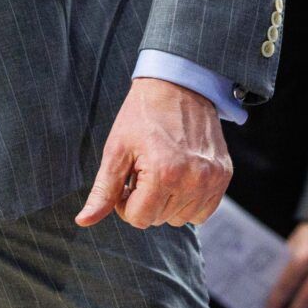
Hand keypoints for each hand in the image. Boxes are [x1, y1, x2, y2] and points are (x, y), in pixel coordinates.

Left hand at [77, 77, 231, 228]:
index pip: (138, 218)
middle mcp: (193, 180)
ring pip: (181, 219)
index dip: (125, 202)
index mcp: (164, 174)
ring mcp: (212, 179)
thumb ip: (103, 190)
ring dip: (167, 202)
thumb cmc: (142, 115)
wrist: (178, 85)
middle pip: (158, 220)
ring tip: (161, 170)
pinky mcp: (223, 176)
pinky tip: (179, 177)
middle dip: (145, 200)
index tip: (126, 180)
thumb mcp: (117, 150)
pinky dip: (188, 202)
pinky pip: (203, 212)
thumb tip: (84, 221)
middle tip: (143, 169)